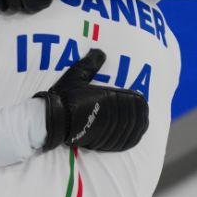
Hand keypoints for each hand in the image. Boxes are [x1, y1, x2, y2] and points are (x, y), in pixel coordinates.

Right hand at [34, 49, 148, 151]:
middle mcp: (110, 113)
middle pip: (136, 117)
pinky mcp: (102, 141)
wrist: (52, 120)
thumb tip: (100, 52)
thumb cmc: (63, 98)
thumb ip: (89, 65)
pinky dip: (129, 141)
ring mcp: (107, 129)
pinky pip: (122, 143)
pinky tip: (131, 139)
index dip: (141, 103)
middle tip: (144, 116)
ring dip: (137, 129)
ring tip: (139, 126)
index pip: (136, 101)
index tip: (142, 102)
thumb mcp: (76, 76)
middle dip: (141, 117)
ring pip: (130, 130)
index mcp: (108, 97)